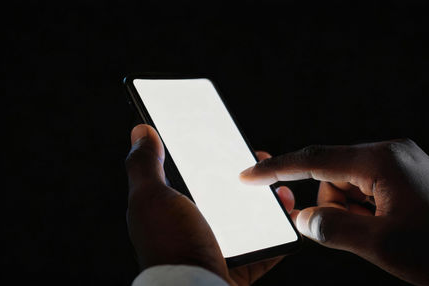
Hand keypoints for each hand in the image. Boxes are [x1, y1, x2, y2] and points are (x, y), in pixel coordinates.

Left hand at [125, 124, 295, 284]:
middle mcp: (195, 229)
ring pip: (250, 219)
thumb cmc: (170, 246)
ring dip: (268, 202)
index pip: (195, 175)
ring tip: (281, 189)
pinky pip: (266, 246)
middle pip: (227, 195)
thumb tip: (140, 132)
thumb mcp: (152, 198)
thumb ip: (145, 165)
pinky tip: (288, 215)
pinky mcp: (240, 267)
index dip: (213, 156)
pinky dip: (280, 232)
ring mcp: (220, 248)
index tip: (230, 140)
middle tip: (261, 162)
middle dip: (247, 176)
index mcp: (173, 210)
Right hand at [240, 139, 428, 284]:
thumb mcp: (382, 245)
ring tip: (383, 233)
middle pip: (332, 176)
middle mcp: (391, 153)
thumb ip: (332, 229)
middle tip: (360, 234)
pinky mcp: (407, 177)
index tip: (249, 174)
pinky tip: (390, 227)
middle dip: (334, 208)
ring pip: (349, 187)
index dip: (277, 168)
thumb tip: (303, 219)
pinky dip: (366, 212)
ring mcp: (401, 164)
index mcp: (382, 161)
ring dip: (352, 213)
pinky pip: (367, 190)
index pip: (316, 159)